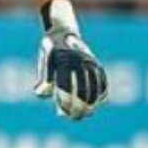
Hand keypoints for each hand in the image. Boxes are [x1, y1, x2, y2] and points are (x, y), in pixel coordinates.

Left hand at [32, 0, 107, 120]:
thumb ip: (44, 78)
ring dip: (93, 104)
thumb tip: (43, 95)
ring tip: (86, 113)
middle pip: (83, 90)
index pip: (66, 87)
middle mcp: (79, 60)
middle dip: (80, 107)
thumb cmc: (50, 49)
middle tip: (75, 117)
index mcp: (63, 59)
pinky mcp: (98, 64)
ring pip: (96, 87)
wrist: (63, 30)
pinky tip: (97, 104)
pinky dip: (102, 94)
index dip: (66, 103)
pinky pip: (104, 82)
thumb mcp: (43, 60)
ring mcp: (91, 62)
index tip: (63, 113)